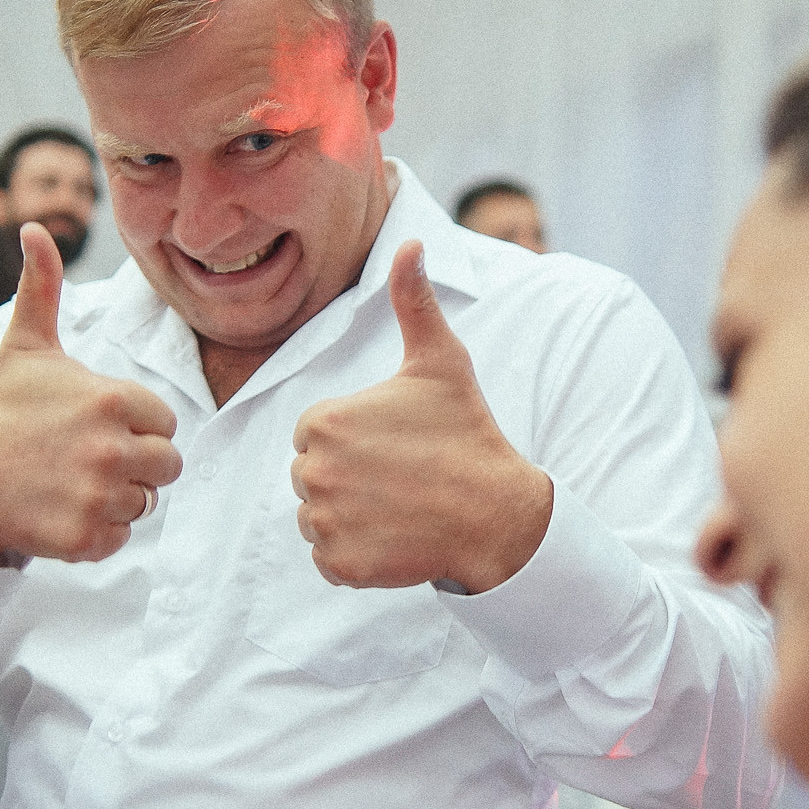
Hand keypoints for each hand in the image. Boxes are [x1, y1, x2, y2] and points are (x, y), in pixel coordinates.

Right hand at [0, 222, 180, 564]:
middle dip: (135, 464)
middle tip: (87, 458)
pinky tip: (63, 510)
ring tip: (71, 482)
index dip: (135, 425)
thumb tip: (33, 226)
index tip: (94, 425)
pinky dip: (97, 532)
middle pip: (167, 465)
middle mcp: (112, 448)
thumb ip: (43, 287)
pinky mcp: (85, 538)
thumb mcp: (26, 345)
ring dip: (116, 498)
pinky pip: (121, 538)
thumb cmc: (1, 409)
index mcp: (112, 398)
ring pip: (145, 503)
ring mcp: (98, 496)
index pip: (164, 422)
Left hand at [289, 241, 552, 591]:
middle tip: (401, 478)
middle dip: (348, 479)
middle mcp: (312, 472)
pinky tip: (394, 538)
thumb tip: (410, 243)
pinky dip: (356, 555)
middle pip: (311, 477)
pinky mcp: (340, 564)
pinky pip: (329, 558)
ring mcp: (325, 522)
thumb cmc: (467, 433)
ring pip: (317, 518)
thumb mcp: (441, 362)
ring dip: (350, 517)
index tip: (395, 445)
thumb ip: (412, 302)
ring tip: (399, 507)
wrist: (497, 512)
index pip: (314, 435)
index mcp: (323, 421)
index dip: (354, 440)